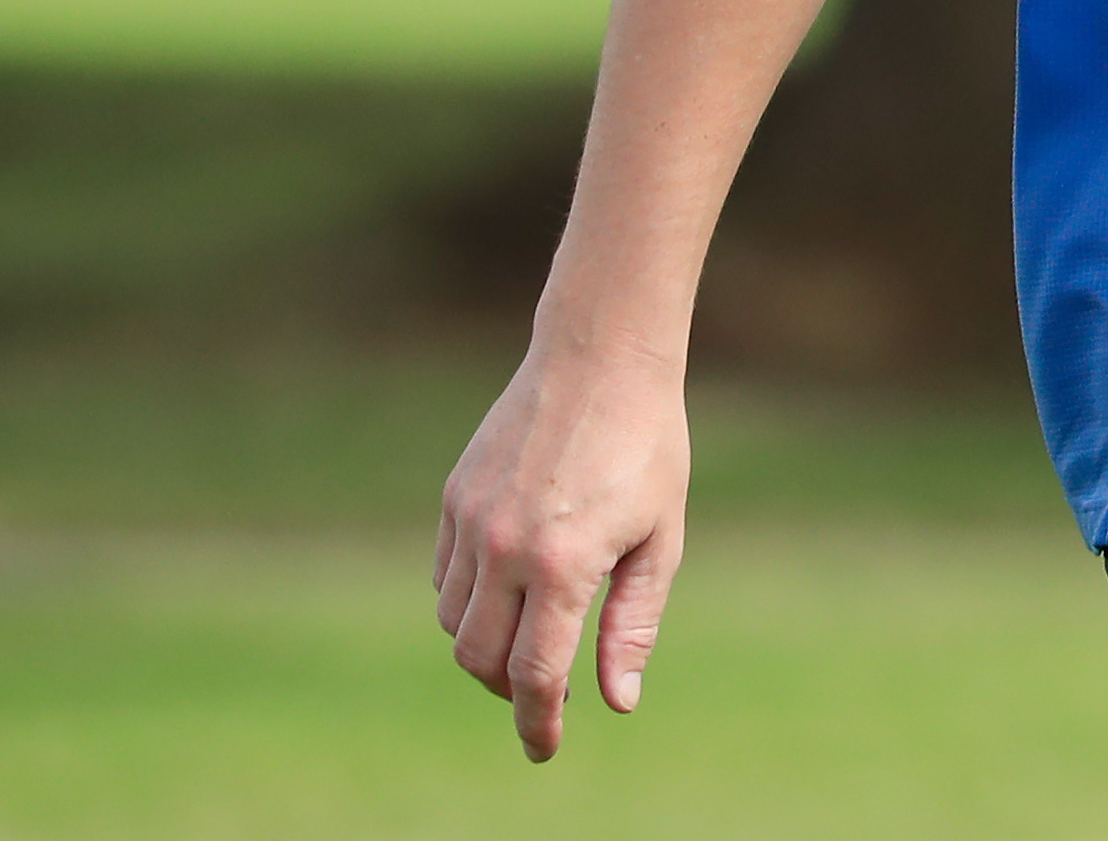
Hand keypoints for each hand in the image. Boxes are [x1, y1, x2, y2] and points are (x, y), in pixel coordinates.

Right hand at [435, 342, 691, 760]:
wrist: (601, 359)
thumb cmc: (648, 448)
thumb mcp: (661, 538)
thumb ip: (633, 624)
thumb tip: (616, 700)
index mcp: (563, 565)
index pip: (534, 674)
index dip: (539, 722)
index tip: (545, 749)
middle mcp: (504, 549)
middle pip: (480, 660)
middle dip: (509, 689)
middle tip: (549, 689)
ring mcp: (470, 522)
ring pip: (455, 623)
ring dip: (487, 646)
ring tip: (535, 635)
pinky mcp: (453, 499)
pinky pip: (445, 577)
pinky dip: (471, 601)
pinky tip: (512, 587)